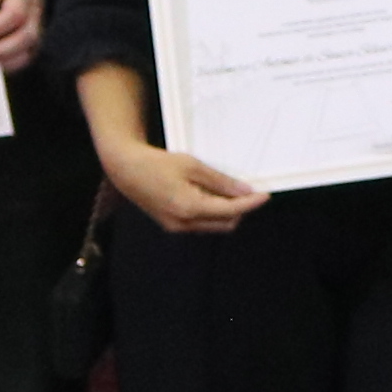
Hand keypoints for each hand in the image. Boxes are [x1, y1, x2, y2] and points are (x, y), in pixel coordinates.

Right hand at [105, 131, 267, 234]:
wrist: (127, 170)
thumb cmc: (158, 164)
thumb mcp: (193, 166)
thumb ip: (220, 181)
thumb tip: (245, 191)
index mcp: (189, 208)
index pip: (230, 211)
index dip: (250, 203)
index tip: (265, 195)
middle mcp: (183, 223)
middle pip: (225, 223)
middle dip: (240, 209)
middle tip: (247, 190)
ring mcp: (176, 227)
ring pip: (213, 225)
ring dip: (226, 212)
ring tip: (228, 190)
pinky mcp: (172, 225)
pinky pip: (200, 224)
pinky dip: (211, 213)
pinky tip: (210, 195)